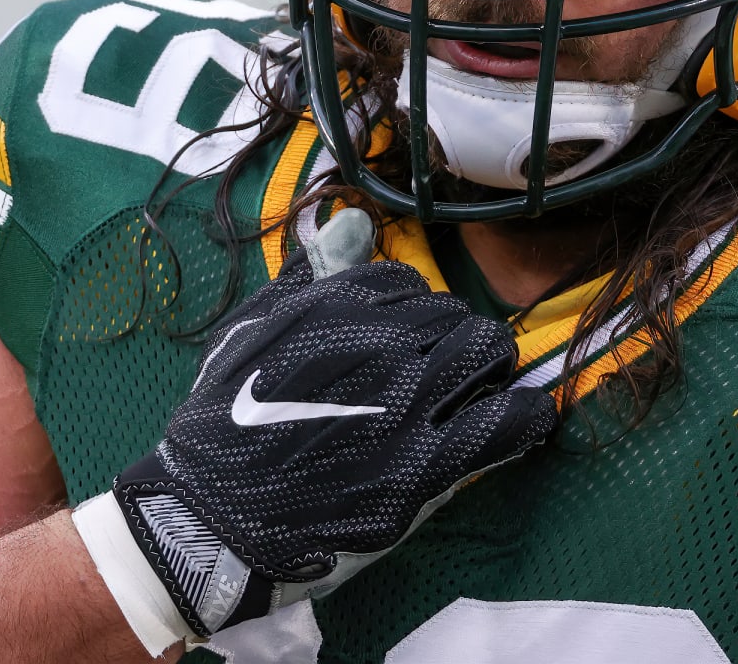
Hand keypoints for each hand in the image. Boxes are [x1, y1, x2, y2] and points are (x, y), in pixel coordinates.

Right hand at [73, 209, 556, 651]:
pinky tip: (526, 418)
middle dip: (453, 336)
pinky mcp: (426, 466)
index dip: (411, 311)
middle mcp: (380, 345)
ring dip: (489, 366)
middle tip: (446, 366)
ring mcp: (407, 404)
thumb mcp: (251, 329)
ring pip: (488, 352)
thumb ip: (309, 275)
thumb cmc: (223, 422)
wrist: (211, 515)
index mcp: (336, 306)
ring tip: (478, 389)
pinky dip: (526, 416)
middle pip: (456, 314)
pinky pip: (506, 422)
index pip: (408, 283)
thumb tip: (356, 223)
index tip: (406, 337)